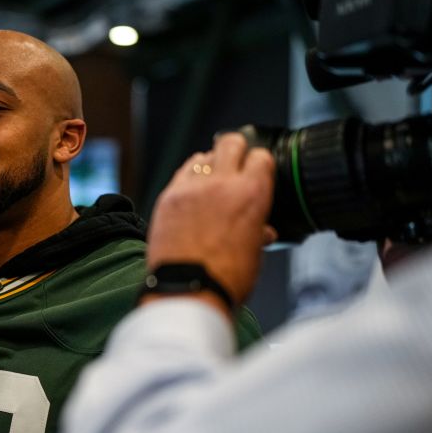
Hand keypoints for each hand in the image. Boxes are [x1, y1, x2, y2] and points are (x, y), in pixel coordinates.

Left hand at [147, 133, 275, 310]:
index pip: (261, 157)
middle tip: (235, 163)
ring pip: (204, 156)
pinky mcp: (169, 196)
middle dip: (236, 150)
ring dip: (211, 164)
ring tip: (212, 181)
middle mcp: (223, 184)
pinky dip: (190, 176)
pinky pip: (182, 173)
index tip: (257, 171)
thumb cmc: (225, 278)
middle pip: (231, 143)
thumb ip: (259, 233)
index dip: (260, 163)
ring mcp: (192, 188)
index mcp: (252, 194)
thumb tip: (262, 231)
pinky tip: (192, 189)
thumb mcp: (256, 254)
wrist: (188, 289)